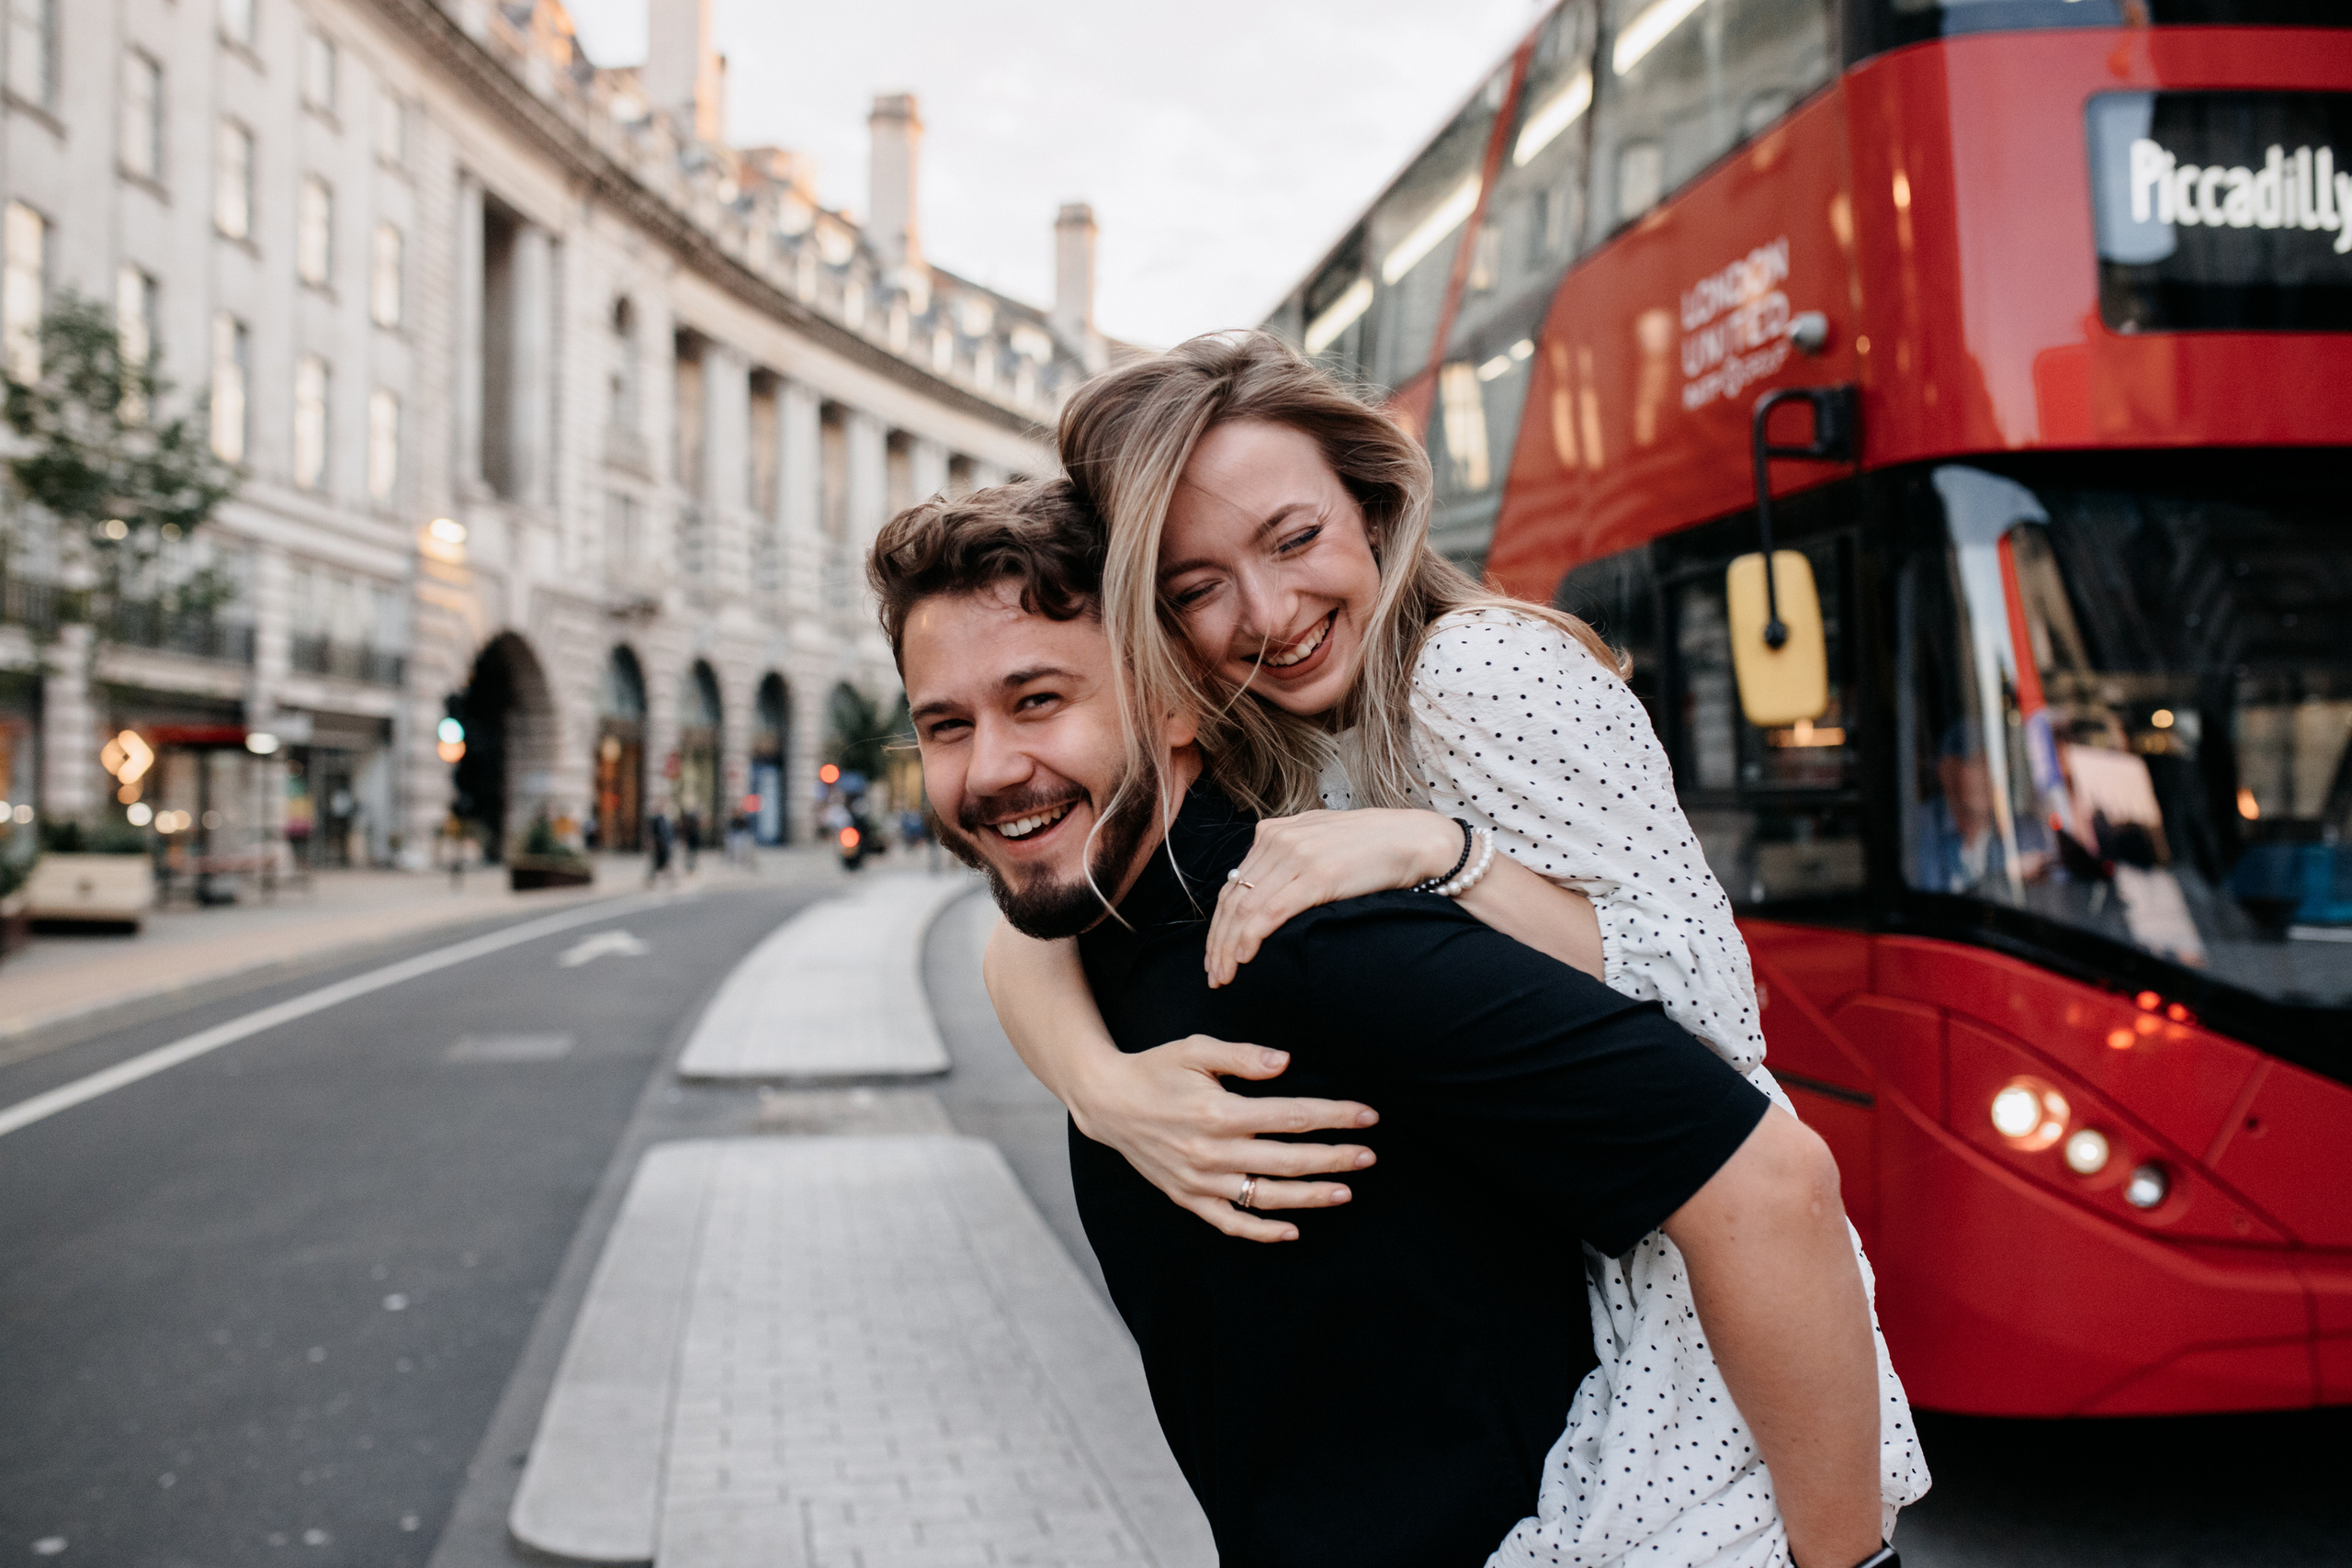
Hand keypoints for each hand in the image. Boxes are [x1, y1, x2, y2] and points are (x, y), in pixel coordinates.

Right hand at [1068, 1034, 1378, 1242]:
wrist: (1107, 1102)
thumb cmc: (1156, 1070)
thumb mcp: (1196, 1049)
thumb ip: (1243, 1057)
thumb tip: (1286, 1063)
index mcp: (1219, 1112)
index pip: (1292, 1116)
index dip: (1334, 1117)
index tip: (1367, 1117)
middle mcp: (1212, 1151)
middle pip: (1288, 1160)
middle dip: (1335, 1159)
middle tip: (1369, 1156)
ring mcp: (1200, 1180)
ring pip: (1266, 1196)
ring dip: (1309, 1196)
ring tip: (1344, 1192)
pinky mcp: (1188, 1197)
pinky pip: (1230, 1222)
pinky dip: (1262, 1231)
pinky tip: (1292, 1230)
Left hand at [1206, 810, 1463, 986]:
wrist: (1414, 840)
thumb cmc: (1372, 849)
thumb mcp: (1319, 845)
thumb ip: (1290, 860)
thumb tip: (1268, 893)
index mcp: (1274, 831)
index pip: (1234, 885)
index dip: (1219, 924)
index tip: (1215, 955)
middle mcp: (1278, 839)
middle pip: (1232, 899)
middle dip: (1217, 942)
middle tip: (1213, 975)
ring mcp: (1295, 855)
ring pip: (1245, 910)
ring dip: (1228, 948)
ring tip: (1224, 977)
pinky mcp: (1315, 875)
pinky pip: (1269, 913)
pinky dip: (1250, 939)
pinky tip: (1243, 959)